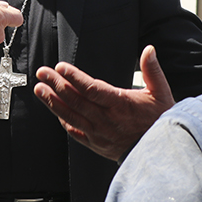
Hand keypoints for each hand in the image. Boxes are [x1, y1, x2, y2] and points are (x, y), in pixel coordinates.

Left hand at [33, 46, 173, 161]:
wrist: (159, 151)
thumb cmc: (160, 120)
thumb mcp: (161, 93)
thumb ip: (153, 70)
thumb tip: (149, 50)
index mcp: (121, 105)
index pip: (92, 89)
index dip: (75, 78)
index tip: (61, 67)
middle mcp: (107, 120)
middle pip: (76, 100)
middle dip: (57, 85)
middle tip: (42, 73)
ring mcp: (99, 133)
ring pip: (71, 116)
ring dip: (53, 102)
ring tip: (40, 89)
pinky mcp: (96, 143)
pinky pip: (75, 131)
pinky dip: (63, 120)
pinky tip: (55, 110)